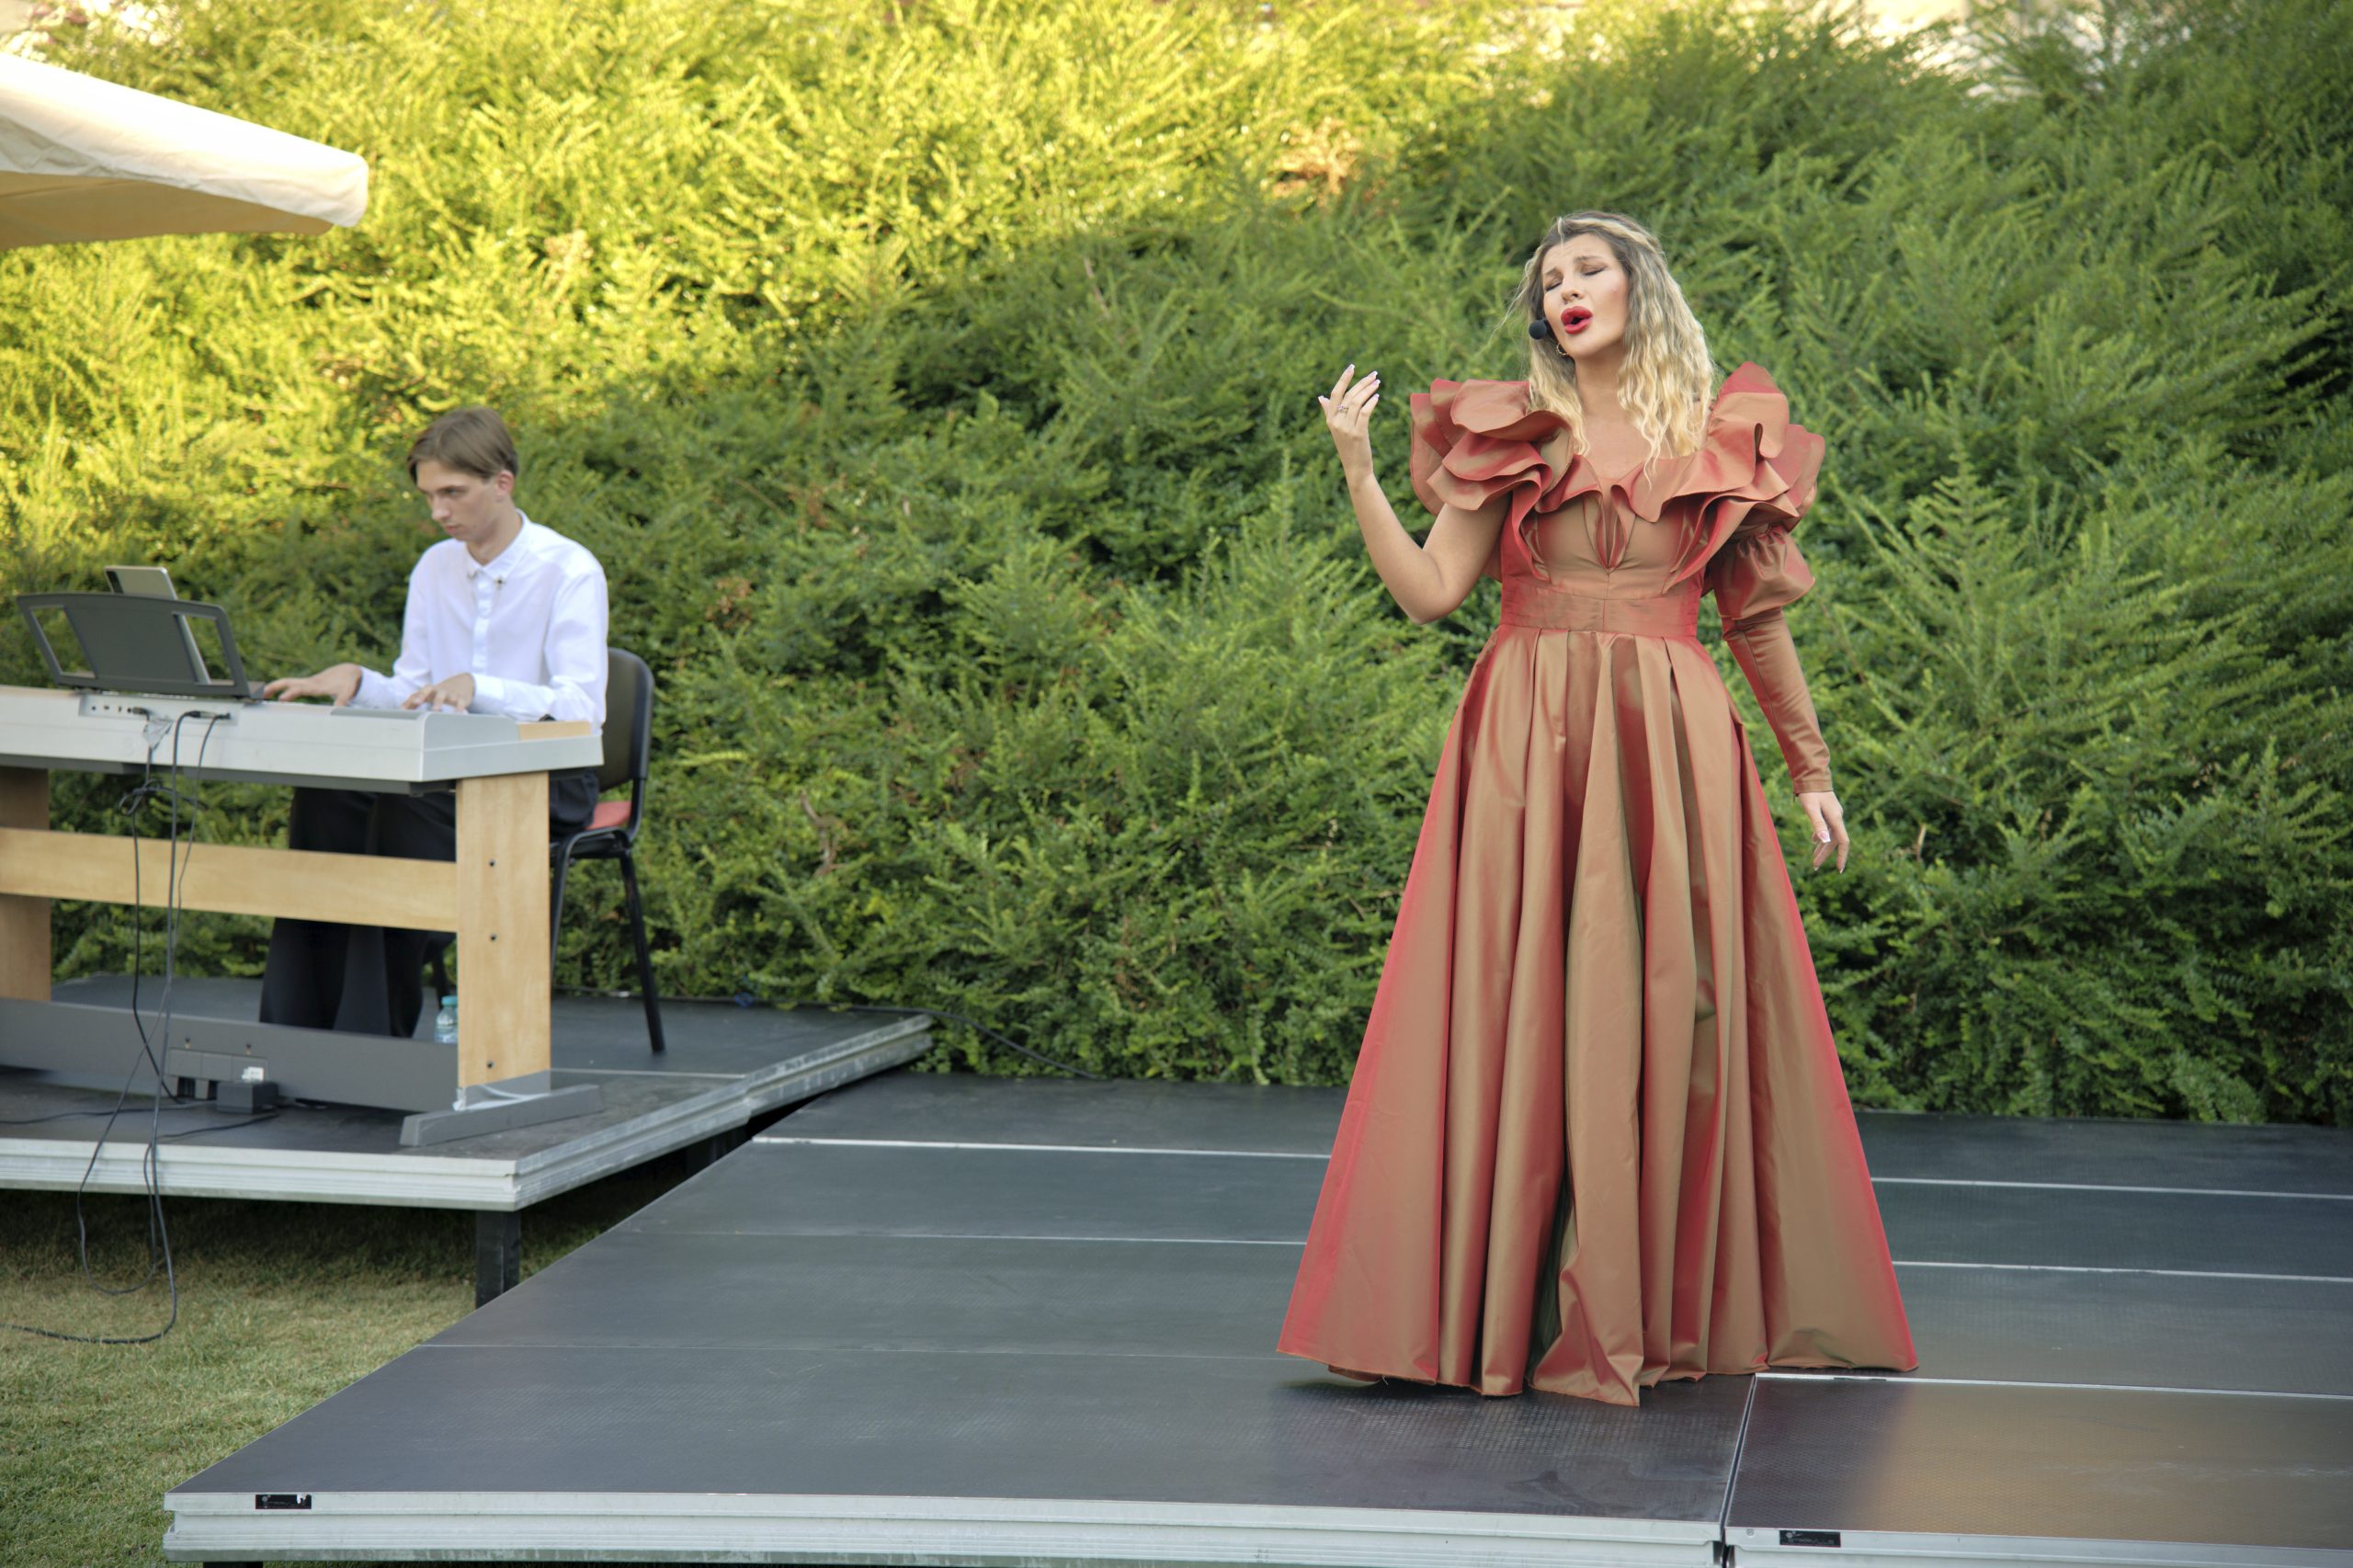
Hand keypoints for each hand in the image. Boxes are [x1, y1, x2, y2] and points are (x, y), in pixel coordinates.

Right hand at [261, 663, 362, 705]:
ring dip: (273, 687)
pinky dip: (282, 688)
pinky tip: (277, 696)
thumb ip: (342, 701)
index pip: (300, 688)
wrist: (348, 672)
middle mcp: (309, 683)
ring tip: (261, 694)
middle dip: (273, 687)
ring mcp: (307, 683)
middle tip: (260, 693)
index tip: (281, 699)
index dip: (290, 693)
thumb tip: (338, 710)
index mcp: (316, 685)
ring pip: (287, 682)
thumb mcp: (347, 693)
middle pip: (287, 682)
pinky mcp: (307, 684)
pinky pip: (291, 685)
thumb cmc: (347, 683)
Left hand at [402, 673, 475, 712]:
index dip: (410, 699)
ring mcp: (450, 693)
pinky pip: (460, 702)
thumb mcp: (429, 694)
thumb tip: (400, 709)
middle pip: (429, 689)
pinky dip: (459, 707)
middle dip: (423, 695)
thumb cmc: (440, 692)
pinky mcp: (461, 697)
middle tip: (417, 702)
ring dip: (439, 702)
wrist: (463, 682)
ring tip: (437, 710)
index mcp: (430, 690)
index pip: (418, 692)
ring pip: (444, 695)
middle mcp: (438, 690)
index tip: (403, 708)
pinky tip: (457, 714)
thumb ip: (414, 701)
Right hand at [1318, 363, 1379, 479]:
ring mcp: (1346, 429)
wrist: (1355, 468)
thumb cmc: (1348, 447)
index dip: (1344, 379)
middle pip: (1348, 396)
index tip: (1352, 367)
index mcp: (1330, 419)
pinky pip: (1364, 413)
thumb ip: (1328, 412)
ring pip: (1357, 402)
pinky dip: (1371, 403)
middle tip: (1374, 374)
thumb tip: (1321, 397)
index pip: (1335, 394)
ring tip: (1378, 383)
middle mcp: (1336, 423)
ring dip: (1369, 390)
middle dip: (1362, 382)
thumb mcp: (1336, 429)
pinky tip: (1377, 397)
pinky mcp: (1358, 434)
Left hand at [1798, 790, 1847, 872]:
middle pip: (1834, 841)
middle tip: (1815, 866)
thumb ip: (1817, 824)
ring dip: (1822, 848)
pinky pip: (1827, 828)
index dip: (1842, 856)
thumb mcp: (1811, 809)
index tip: (1839, 869)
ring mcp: (1833, 814)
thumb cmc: (1809, 791)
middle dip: (1825, 855)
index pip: (1843, 842)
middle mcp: (1837, 817)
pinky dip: (1821, 836)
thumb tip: (1823, 842)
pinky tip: (1814, 842)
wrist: (1811, 775)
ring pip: (1830, 835)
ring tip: (1813, 859)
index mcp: (1835, 818)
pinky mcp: (1828, 811)